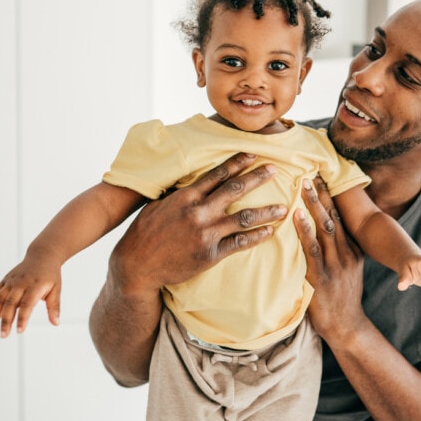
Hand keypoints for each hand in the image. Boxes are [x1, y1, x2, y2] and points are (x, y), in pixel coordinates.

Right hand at [0, 256, 61, 336]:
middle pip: (10, 303)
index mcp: (35, 286)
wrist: (42, 255)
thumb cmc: (50, 275)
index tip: (19, 331)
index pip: (27, 304)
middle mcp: (21, 283)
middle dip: (5, 320)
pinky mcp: (5, 280)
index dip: (23, 318)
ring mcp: (11, 281)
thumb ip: (54, 307)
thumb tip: (56, 323)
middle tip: (3, 335)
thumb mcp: (56, 289)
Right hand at [109, 153, 287, 294]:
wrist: (137, 265)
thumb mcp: (158, 205)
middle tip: (275, 170)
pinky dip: (256, 237)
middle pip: (234, 190)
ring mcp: (205, 233)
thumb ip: (179, 194)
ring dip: (266, 211)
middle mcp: (198, 212)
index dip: (237, 163)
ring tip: (283, 208)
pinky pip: (239, 244)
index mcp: (185, 197)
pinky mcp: (210, 254)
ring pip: (243, 218)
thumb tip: (191, 180)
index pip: (217, 174)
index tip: (254, 154)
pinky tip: (270, 232)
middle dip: (257, 178)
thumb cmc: (145, 233)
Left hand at [294, 177, 366, 340]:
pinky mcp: (322, 277)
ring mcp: (336, 265)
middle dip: (322, 192)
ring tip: (303, 184)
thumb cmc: (341, 298)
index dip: (330, 195)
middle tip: (310, 171)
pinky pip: (312, 249)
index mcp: (353, 250)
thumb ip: (336, 251)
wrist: (347, 326)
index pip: (341, 216)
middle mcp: (347, 253)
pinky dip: (304, 230)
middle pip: (334, 215)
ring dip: (313, 204)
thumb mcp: (346, 270)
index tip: (320, 176)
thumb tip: (321, 231)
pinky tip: (295, 215)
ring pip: (325, 227)